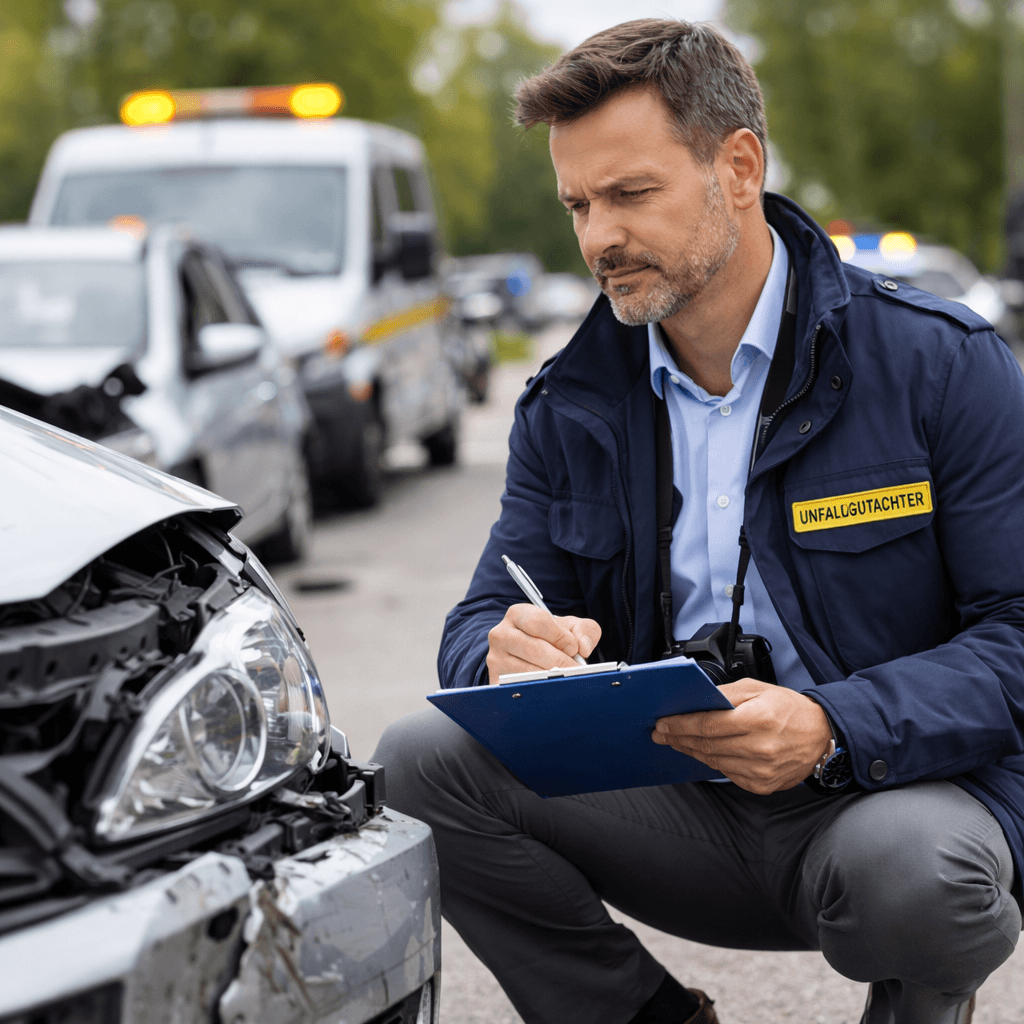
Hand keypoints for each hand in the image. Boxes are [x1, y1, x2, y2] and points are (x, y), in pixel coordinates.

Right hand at [486, 604, 601, 683]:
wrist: (527, 656)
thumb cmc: (550, 639)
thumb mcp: (569, 628)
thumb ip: (584, 630)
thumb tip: (583, 648)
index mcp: (518, 614)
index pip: (539, 622)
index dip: (560, 637)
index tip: (573, 649)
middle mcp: (501, 634)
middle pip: (533, 648)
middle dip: (560, 661)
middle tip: (575, 670)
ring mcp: (495, 658)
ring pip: (526, 671)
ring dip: (550, 678)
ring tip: (566, 680)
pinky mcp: (496, 679)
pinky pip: (519, 687)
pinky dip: (538, 690)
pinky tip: (551, 690)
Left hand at [651, 680, 832, 793]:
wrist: (821, 735)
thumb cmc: (789, 709)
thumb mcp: (757, 689)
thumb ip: (725, 694)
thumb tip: (696, 701)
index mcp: (757, 719)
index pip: (707, 725)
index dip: (680, 725)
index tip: (663, 723)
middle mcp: (759, 748)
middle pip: (706, 745)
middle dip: (678, 738)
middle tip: (661, 733)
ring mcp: (761, 770)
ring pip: (713, 761)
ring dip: (691, 751)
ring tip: (676, 742)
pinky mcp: (762, 785)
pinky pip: (727, 773)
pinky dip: (712, 762)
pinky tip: (702, 753)